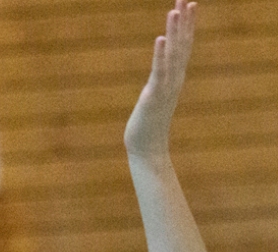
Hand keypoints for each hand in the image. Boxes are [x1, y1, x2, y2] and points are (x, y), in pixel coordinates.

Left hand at [124, 0, 195, 158]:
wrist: (147, 151)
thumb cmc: (148, 126)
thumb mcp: (155, 99)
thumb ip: (158, 85)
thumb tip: (157, 78)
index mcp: (174, 80)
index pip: (183, 48)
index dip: (186, 27)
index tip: (189, 4)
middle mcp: (173, 81)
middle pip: (182, 47)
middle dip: (184, 23)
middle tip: (187, 0)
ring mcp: (165, 89)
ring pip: (172, 56)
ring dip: (174, 33)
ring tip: (175, 10)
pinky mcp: (153, 97)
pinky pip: (158, 73)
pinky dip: (160, 56)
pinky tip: (160, 39)